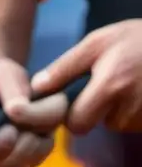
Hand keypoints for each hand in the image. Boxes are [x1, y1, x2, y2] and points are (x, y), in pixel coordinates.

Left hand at [32, 19, 141, 133]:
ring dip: (116, 110)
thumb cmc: (135, 39)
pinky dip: (133, 112)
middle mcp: (130, 105)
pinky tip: (139, 91)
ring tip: (126, 83)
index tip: (73, 100)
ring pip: (116, 124)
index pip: (77, 123)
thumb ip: (65, 67)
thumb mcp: (97, 43)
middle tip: (101, 89)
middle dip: (91, 113)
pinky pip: (135, 123)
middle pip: (94, 127)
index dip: (71, 114)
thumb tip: (36, 88)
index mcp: (110, 85)